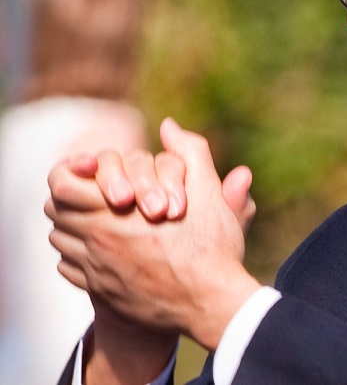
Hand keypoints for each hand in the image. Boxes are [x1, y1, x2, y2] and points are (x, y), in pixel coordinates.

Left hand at [46, 118, 261, 350]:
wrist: (211, 302)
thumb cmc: (211, 245)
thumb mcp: (207, 190)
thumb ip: (190, 151)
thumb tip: (169, 125)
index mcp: (116, 212)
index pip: (61, 185)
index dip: (70, 172)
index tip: (90, 170)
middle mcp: (97, 241)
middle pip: (55, 211)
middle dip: (70, 197)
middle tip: (94, 192)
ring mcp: (96, 269)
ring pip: (59, 240)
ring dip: (72, 226)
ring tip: (98, 220)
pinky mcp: (100, 292)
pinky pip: (69, 269)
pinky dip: (77, 257)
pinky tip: (102, 252)